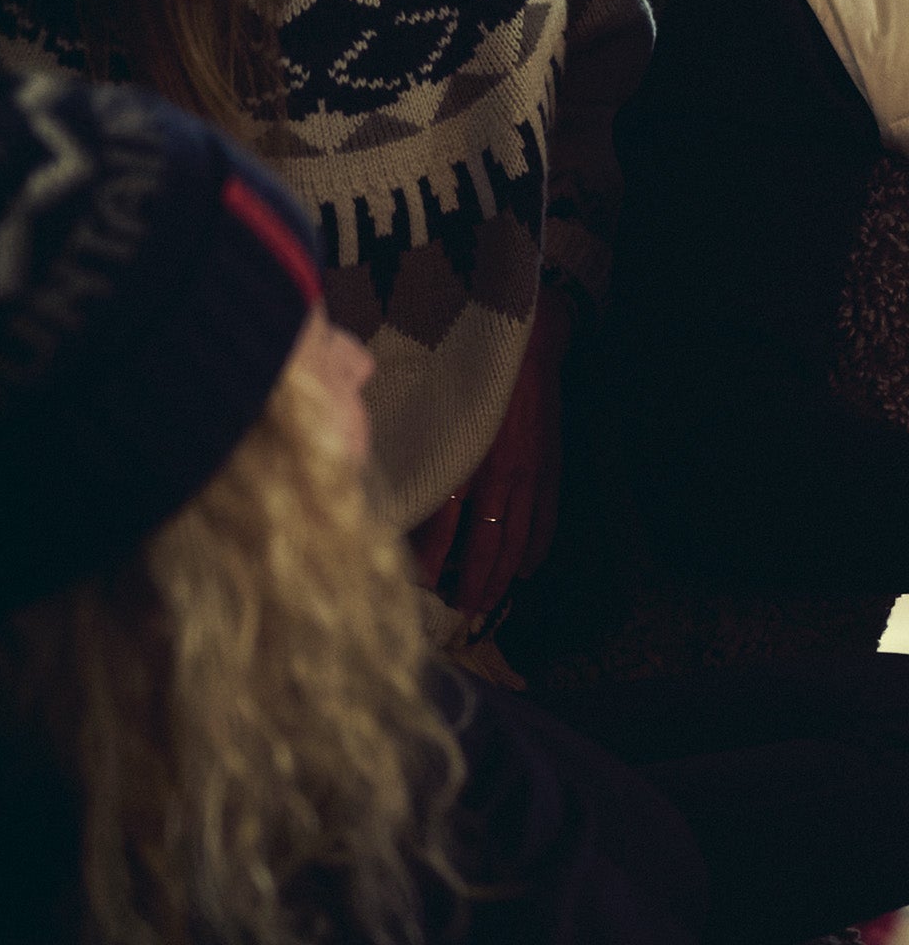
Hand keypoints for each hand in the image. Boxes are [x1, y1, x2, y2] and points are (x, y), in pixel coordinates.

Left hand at [409, 291, 570, 613]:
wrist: (528, 342)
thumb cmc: (473, 371)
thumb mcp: (437, 405)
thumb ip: (422, 444)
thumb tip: (399, 480)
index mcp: (463, 456)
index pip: (445, 522)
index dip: (433, 555)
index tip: (421, 580)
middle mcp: (497, 473)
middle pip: (484, 543)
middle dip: (473, 581)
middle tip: (462, 608)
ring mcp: (529, 474)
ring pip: (516, 539)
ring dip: (503, 574)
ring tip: (491, 599)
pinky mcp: (551, 469)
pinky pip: (547, 521)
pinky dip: (538, 548)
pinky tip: (530, 568)